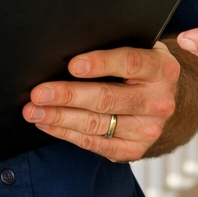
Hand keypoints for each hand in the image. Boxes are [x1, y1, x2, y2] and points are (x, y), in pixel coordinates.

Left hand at [24, 43, 180, 162]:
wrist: (164, 102)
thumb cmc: (142, 70)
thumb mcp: (141, 51)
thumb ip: (117, 48)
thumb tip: (71, 46)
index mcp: (162, 69)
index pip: (130, 63)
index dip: (101, 63)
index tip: (72, 65)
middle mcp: (159, 101)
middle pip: (107, 98)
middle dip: (68, 95)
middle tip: (39, 93)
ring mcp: (147, 129)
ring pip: (97, 124)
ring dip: (60, 117)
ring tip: (34, 110)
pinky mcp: (134, 150)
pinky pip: (95, 143)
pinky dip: (67, 133)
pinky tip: (48, 123)